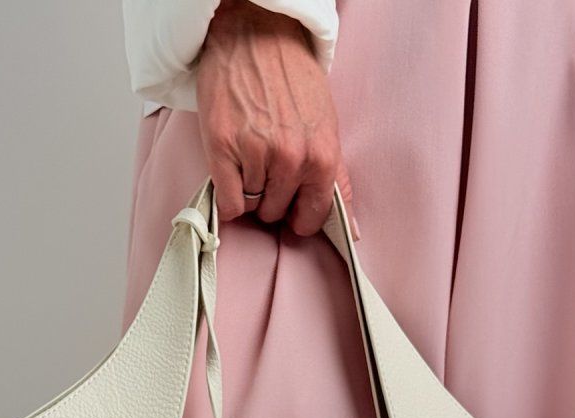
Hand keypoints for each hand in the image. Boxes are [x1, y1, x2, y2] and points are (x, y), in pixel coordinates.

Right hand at [195, 0, 357, 238]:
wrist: (254, 33)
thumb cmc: (290, 77)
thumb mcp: (326, 125)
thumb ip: (336, 177)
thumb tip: (351, 228)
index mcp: (322, 156)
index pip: (311, 217)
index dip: (299, 215)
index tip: (291, 204)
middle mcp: (291, 158)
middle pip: (275, 212)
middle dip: (270, 196)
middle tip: (266, 163)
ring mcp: (255, 153)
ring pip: (250, 206)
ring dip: (248, 188)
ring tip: (250, 152)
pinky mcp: (223, 147)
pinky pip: (227, 203)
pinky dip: (227, 194)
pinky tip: (232, 168)